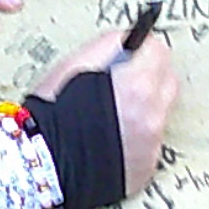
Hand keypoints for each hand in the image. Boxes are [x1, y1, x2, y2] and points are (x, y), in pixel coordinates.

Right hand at [31, 27, 175, 199]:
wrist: (40, 164)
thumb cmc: (50, 113)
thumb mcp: (75, 63)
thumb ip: (110, 46)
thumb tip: (130, 40)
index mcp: (138, 85)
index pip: (160, 53)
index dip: (143, 50)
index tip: (134, 52)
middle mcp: (152, 116)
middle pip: (168, 82)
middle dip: (150, 75)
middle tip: (125, 79)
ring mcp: (152, 146)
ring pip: (159, 114)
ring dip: (144, 107)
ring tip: (111, 112)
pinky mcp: (145, 168)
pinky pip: (150, 143)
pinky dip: (135, 137)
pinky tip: (110, 137)